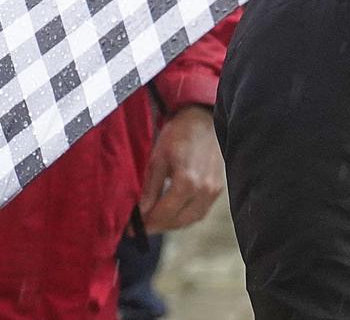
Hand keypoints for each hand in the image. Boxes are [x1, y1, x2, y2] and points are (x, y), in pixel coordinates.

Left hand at [140, 105, 223, 231]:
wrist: (204, 119)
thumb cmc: (179, 134)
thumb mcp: (158, 159)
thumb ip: (150, 189)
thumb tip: (140, 214)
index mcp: (187, 182)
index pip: (164, 214)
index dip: (146, 224)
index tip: (131, 230)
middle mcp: (204, 190)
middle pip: (178, 221)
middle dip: (157, 226)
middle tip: (141, 227)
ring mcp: (214, 190)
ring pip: (190, 220)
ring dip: (172, 224)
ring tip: (155, 220)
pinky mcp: (218, 189)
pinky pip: (200, 212)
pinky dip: (185, 216)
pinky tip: (173, 211)